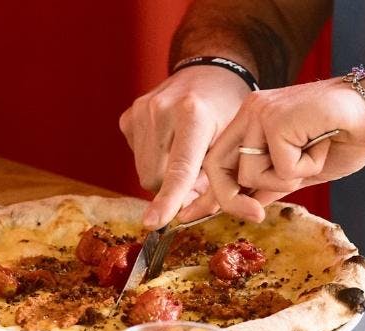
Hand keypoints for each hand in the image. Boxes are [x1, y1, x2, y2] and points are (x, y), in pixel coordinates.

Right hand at [119, 66, 250, 228]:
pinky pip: (137, 158)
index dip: (168, 199)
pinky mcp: (129, 116)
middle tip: (199, 175)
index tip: (153, 223)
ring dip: (165, 175)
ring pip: (145, 172)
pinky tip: (171, 143)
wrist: (210, 72)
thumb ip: (218, 179)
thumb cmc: (227, 109)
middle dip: (176, 188)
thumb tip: (191, 212)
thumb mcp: (234, 142)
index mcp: (193, 114)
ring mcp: (141, 111)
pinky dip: (155, 160)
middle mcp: (161, 109)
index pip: (179, 168)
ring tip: (187, 154)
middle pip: (156, 178)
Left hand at [179, 78, 364, 222]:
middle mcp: (250, 113)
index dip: (208, 191)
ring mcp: (260, 113)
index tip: (190, 216)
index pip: (218, 160)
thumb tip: (244, 207)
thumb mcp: (301, 171)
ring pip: (251, 173)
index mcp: (252, 122)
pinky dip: (307, 167)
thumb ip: (270, 185)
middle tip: (257, 215)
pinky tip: (323, 144)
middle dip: (233, 199)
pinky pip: (281, 168)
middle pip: (218, 167)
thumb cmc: (344, 137)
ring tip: (313, 153)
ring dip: (288, 177)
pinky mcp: (276, 118)